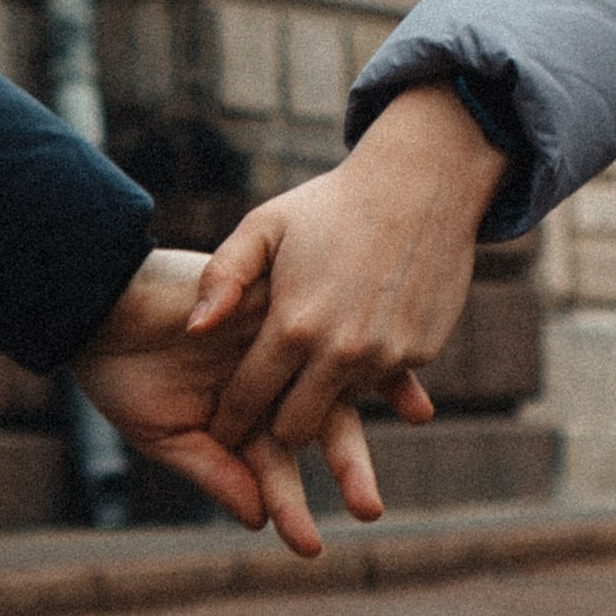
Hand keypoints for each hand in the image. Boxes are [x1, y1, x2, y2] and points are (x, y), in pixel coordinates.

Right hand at [70, 245, 394, 560]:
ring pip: (328, 380)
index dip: (290, 507)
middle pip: (320, 426)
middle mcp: (268, 381)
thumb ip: (214, 471)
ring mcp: (274, 341)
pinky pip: (318, 324)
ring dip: (356, 411)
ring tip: (390, 440)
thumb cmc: (119, 371)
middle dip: (348, 468)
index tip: (308, 548)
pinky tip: (384, 375)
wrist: (93, 300)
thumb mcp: (163, 435)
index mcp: (241, 416)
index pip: (276, 466)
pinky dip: (353, 350)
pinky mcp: (274, 300)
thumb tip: (258, 519)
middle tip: (368, 510)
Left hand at [186, 85, 503, 539]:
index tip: (218, 430)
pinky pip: (381, 381)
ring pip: (341, 407)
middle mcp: (340, 352)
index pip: (247, 400)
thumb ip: (222, 277)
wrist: (419, 185)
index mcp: (293, 325)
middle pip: (295, 428)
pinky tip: (356, 332)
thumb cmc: (329, 205)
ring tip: (309, 371)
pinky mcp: (419, 354)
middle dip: (274, 427)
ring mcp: (384, 357)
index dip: (228, 420)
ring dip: (324, 396)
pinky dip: (365, 370)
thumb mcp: (264, 226)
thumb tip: (196, 330)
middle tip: (262, 414)